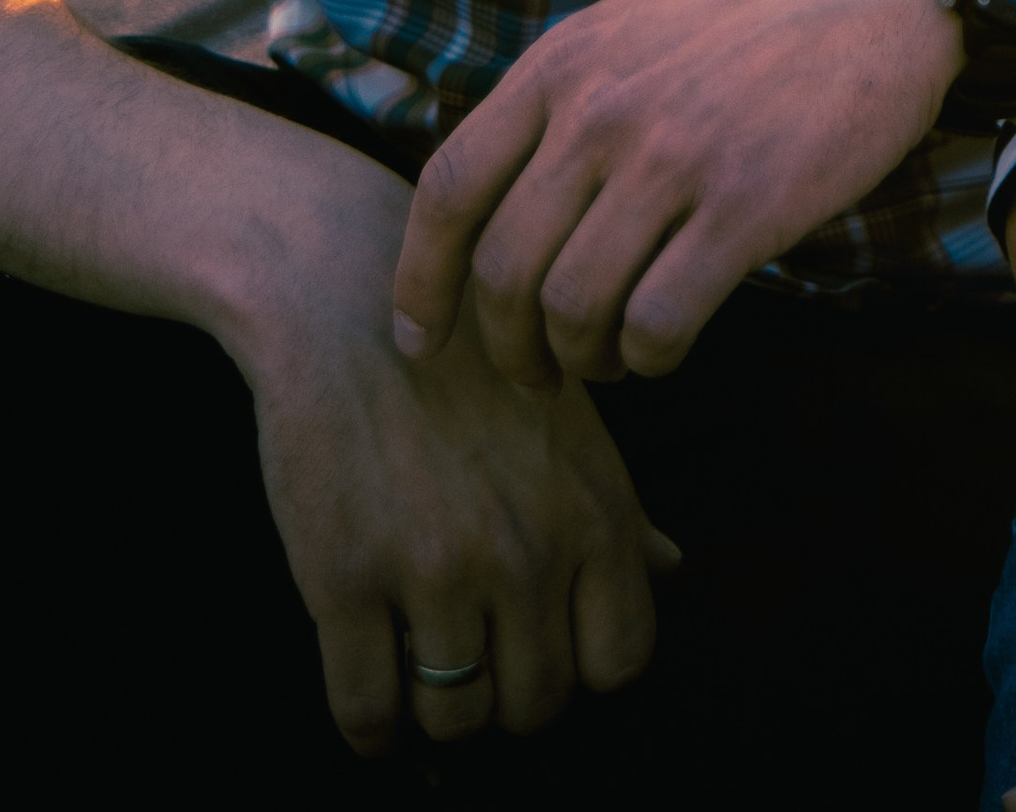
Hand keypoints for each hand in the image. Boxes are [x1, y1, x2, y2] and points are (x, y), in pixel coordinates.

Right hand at [229, 159, 676, 754]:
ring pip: (454, 717)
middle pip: (537, 702)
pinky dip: (369, 727)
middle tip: (474, 657)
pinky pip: (366, 713)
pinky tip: (370, 689)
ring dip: (438, 706)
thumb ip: (619, 505)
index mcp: (595, 509)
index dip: (583, 665)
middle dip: (506, 690)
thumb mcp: (566, 413)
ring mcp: (437, 569)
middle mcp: (528, 549)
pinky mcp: (345, 580)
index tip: (545, 647)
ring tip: (422, 663)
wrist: (342, 288)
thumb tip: (672, 570)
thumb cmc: (465, 348)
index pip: (622, 657)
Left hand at [391, 0, 958, 387]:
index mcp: (566, 61)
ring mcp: (673, 157)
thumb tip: (517, 204)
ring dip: (582, 360)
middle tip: (538, 373)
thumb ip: (574, 97)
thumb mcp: (641, 20)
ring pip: (574, 308)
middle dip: (508, 348)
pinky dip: (650, 356)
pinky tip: (668, 346)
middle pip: (504, 269)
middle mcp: (603, 110)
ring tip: (611, 362)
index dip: (420, 282)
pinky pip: (659, 320)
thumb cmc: (771, 1)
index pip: (449, 188)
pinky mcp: (746, 204)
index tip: (422, 341)